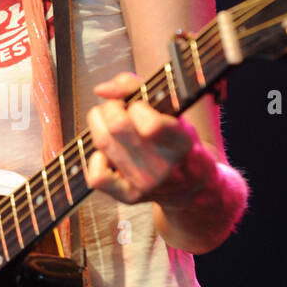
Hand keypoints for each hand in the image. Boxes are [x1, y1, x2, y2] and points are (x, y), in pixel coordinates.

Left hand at [84, 71, 213, 205]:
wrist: (191, 186)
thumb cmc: (178, 141)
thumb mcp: (173, 111)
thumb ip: (138, 89)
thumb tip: (101, 90)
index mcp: (180, 143)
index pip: (151, 125)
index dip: (137, 107)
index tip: (140, 106)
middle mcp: (163, 166)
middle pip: (118, 128)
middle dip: (111, 108)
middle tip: (117, 107)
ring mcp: (145, 184)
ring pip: (104, 144)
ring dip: (98, 124)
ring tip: (108, 122)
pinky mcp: (129, 197)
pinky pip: (96, 177)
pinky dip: (94, 159)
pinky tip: (106, 153)